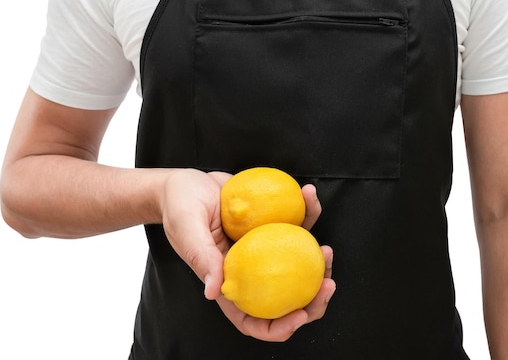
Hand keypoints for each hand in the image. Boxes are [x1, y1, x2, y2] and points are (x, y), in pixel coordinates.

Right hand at [161, 171, 335, 341]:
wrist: (188, 181)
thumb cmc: (179, 206)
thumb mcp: (187, 228)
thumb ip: (201, 257)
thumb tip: (213, 292)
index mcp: (228, 281)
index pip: (252, 319)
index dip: (278, 327)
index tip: (300, 316)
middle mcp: (250, 270)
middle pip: (286, 298)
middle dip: (313, 299)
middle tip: (328, 282)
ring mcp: (264, 249)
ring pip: (299, 264)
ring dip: (319, 261)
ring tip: (327, 249)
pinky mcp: (272, 224)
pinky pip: (295, 223)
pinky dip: (306, 211)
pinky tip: (308, 194)